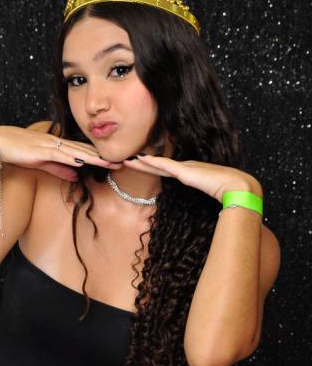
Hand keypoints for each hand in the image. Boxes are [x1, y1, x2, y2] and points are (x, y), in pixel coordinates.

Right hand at [0, 125, 119, 180]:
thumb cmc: (19, 151)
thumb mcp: (43, 163)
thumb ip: (59, 168)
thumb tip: (76, 175)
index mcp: (59, 146)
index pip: (84, 152)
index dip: (101, 157)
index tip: (116, 161)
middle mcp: (58, 144)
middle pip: (86, 151)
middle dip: (105, 157)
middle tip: (124, 161)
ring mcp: (50, 146)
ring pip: (77, 152)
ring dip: (94, 158)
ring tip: (110, 163)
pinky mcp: (41, 150)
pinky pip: (59, 155)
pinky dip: (71, 158)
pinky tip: (82, 162)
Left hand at [123, 154, 261, 200]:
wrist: (239, 186)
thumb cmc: (229, 192)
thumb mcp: (209, 194)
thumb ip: (202, 196)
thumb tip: (196, 205)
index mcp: (190, 173)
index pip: (166, 170)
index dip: (152, 167)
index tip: (140, 165)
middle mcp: (185, 168)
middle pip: (158, 165)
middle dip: (142, 164)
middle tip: (126, 161)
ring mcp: (184, 168)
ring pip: (157, 164)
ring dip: (141, 162)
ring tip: (127, 160)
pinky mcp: (185, 171)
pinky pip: (164, 165)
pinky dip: (152, 162)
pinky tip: (141, 159)